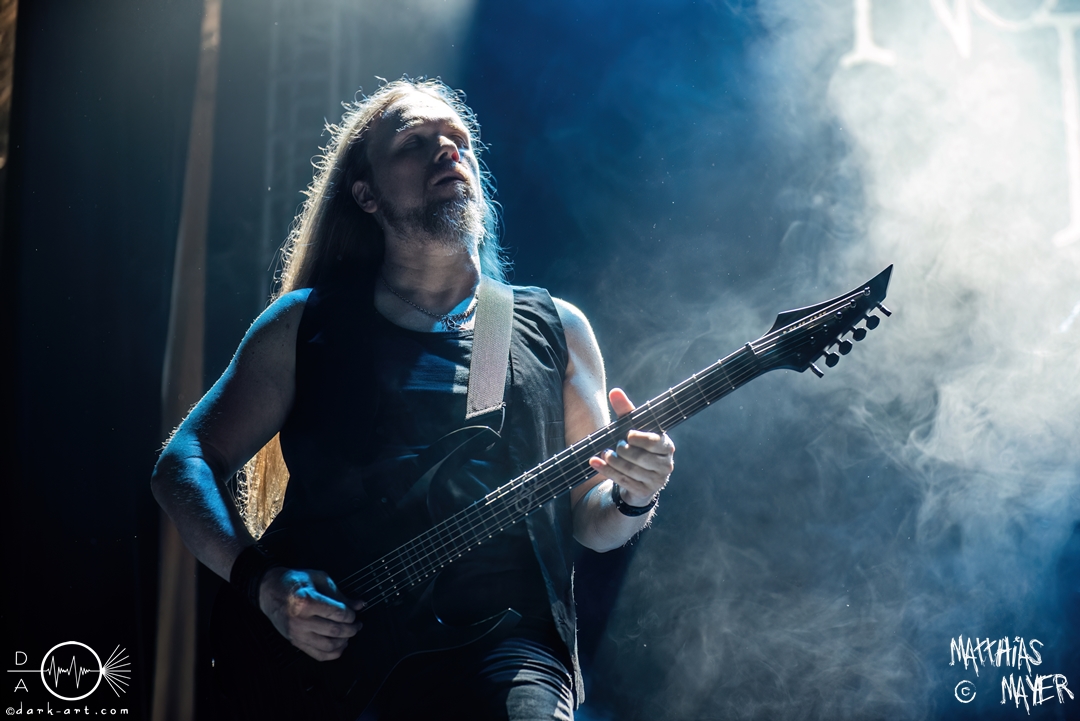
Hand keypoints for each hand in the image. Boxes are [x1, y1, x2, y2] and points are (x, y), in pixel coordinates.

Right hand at [258, 567, 364, 660]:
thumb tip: (358, 605)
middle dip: (351, 629)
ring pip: (328, 646)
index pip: (338, 613)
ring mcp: (297, 634)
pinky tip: (340, 646)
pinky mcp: (295, 642)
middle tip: (356, 624)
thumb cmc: (293, 582)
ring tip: (349, 634)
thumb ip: (339, 594)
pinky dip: (332, 653)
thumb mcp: (319, 579)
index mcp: (307, 601)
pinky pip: (317, 655)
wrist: (269, 590)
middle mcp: (301, 620)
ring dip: (344, 641)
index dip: (351, 614)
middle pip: (335, 631)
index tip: (354, 613)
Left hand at [588, 388, 674, 506]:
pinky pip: (623, 481)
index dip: (639, 438)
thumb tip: (615, 392)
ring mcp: (656, 480)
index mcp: (666, 446)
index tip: (627, 435)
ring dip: (613, 462)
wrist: (640, 478)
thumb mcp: (632, 428)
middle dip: (623, 451)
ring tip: (604, 454)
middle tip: (614, 447)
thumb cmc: (638, 447)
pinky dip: (607, 471)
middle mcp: (666, 464)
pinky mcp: (644, 491)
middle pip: (640, 457)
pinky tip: (595, 463)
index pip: (654, 441)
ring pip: (631, 470)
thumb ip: (626, 411)